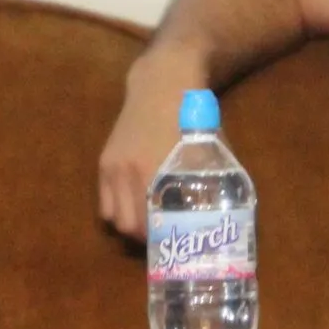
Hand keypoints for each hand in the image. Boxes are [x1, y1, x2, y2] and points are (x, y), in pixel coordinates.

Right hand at [97, 63, 197, 237]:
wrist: (162, 84)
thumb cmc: (193, 118)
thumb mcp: (210, 153)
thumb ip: (213, 185)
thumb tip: (225, 218)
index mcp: (154, 173)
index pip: (147, 225)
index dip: (160, 240)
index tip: (174, 244)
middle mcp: (127, 173)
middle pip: (128, 226)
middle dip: (145, 237)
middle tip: (163, 237)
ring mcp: (113, 167)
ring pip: (112, 217)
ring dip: (129, 226)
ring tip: (148, 225)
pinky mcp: (105, 160)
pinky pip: (104, 201)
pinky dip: (116, 211)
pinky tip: (133, 207)